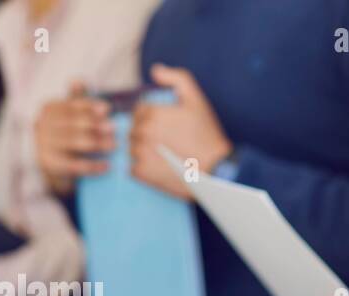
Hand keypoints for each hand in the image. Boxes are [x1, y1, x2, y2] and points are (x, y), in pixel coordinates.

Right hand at [35, 81, 115, 194]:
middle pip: (73, 123)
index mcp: (49, 109)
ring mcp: (44, 145)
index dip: (89, 106)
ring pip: (74, 142)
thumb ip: (76, 100)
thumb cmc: (68, 135)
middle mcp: (42, 125)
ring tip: (114, 145)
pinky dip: (93, 165)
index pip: (70, 105)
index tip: (107, 108)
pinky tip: (107, 165)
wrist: (54, 166)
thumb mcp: (71, 116)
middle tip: (113, 128)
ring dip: (97, 143)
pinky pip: (75, 164)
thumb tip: (77, 80)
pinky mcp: (50, 164)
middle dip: (95, 124)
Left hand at [129, 64, 231, 199]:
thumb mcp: (197, 100)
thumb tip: (155, 70)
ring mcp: (140, 152)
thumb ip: (177, 78)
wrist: (216, 170)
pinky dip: (142, 169)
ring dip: (143, 152)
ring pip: (132, 149)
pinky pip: (132, 169)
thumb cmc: (207, 135)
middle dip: (146, 135)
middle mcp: (142, 131)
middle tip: (167, 145)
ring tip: (164, 157)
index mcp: (152, 113)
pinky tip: (159, 169)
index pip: (139, 112)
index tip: (167, 129)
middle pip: (133, 131)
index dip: (151, 119)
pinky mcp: (142, 173)